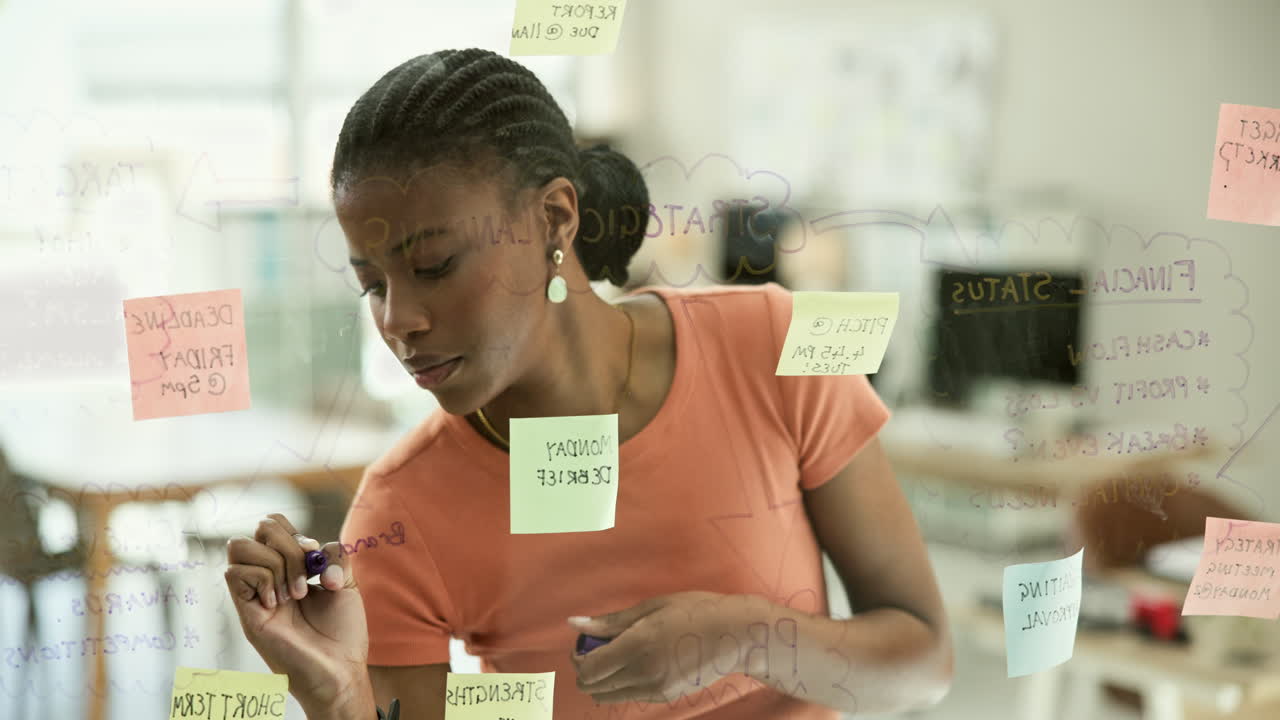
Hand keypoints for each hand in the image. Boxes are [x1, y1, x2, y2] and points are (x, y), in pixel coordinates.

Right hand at [224, 513, 373, 716]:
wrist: (339, 670)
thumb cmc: (342, 633)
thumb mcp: (346, 583)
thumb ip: (334, 554)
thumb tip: (313, 548)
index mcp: (291, 567)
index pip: (275, 524)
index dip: (296, 531)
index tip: (317, 560)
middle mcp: (270, 576)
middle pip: (261, 526)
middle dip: (290, 545)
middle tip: (306, 579)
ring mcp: (255, 593)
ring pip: (240, 545)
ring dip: (276, 564)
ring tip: (293, 594)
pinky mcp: (246, 612)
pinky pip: (234, 573)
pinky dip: (263, 580)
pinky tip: (279, 603)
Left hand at [568, 591, 739, 704]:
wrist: (736, 635)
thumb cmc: (695, 611)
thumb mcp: (651, 608)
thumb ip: (610, 621)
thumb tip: (574, 623)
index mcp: (637, 645)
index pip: (588, 668)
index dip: (577, 658)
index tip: (582, 645)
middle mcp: (643, 672)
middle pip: (593, 686)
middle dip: (586, 670)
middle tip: (596, 650)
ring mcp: (655, 688)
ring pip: (608, 696)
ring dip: (602, 680)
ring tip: (616, 656)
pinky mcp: (665, 696)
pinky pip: (629, 695)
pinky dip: (621, 683)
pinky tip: (636, 663)